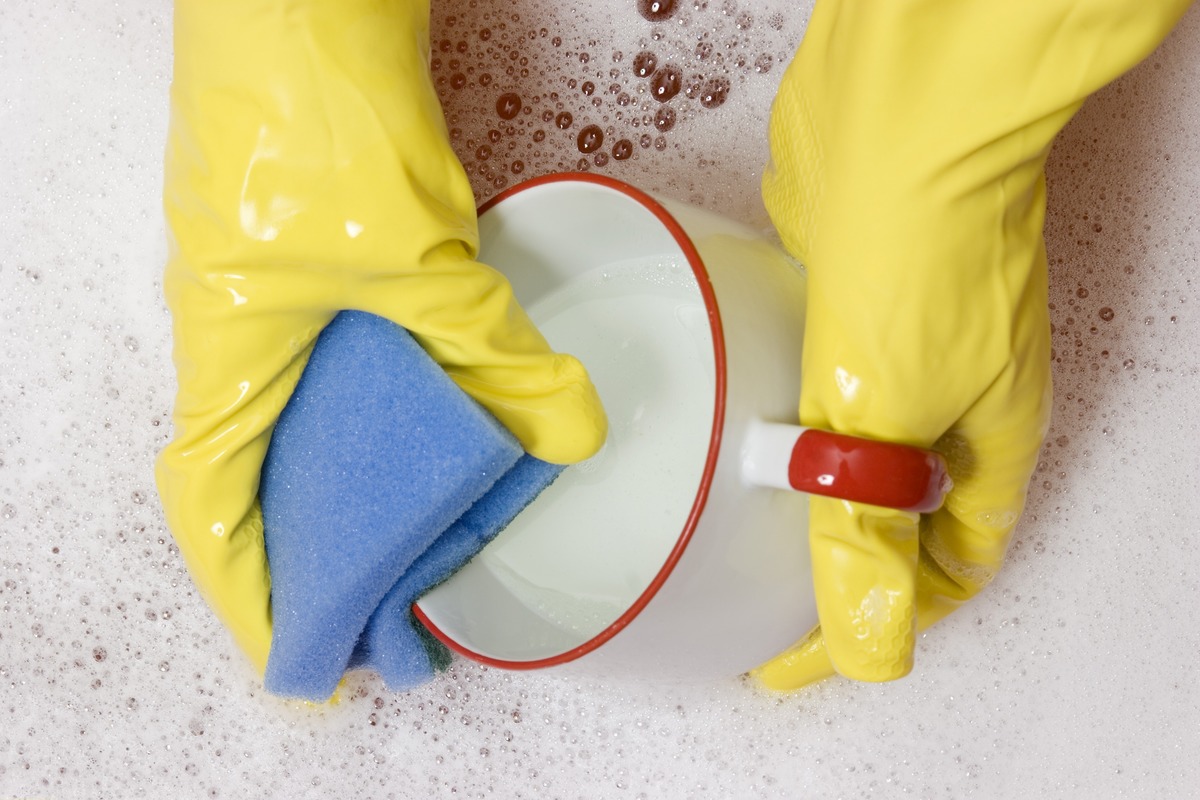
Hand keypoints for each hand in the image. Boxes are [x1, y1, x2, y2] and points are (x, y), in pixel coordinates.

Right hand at [156, 0, 605, 671]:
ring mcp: (265, 287)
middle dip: (304, 548)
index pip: (215, 500)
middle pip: (255, 469)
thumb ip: (495, 351)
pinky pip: (328, 357)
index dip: (249, 587)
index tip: (297, 648)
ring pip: (292, 414)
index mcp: (228, 347)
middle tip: (369, 602)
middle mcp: (233, 329)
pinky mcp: (306, 251)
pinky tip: (425, 422)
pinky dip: (369, 406)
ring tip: (401, 533)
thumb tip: (570, 430)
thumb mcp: (420, 259)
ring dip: (339, 478)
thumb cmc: (320, 117)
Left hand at [753, 0, 1191, 687]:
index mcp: (985, 445)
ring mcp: (898, 347)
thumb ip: (868, 528)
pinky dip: (777, 421)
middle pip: (897, 518)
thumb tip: (870, 649)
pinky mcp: (844, 303)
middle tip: (756, 603)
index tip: (790, 661)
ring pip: (851, 451)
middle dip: (836, 569)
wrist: (900, 120)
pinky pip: (813, 385)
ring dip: (802, 494)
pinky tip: (733, 430)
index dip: (873, 625)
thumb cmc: (924, 252)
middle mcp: (950, 402)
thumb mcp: (890, 414)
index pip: (938, 573)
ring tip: (735, 530)